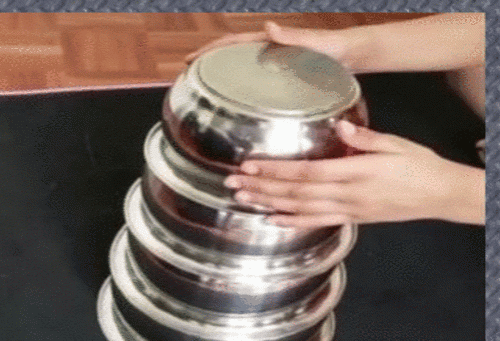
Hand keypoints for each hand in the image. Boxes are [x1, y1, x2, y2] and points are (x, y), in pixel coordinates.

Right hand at [186, 15, 483, 73]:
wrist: (356, 55)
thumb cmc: (338, 47)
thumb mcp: (316, 41)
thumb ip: (294, 35)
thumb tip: (270, 27)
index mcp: (271, 44)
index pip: (233, 44)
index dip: (210, 52)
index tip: (190, 62)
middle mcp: (269, 53)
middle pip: (231, 58)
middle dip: (209, 66)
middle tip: (189, 81)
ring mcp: (274, 66)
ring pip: (242, 72)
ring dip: (223, 80)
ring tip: (205, 97)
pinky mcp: (282, 80)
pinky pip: (256, 85)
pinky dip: (242, 92)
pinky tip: (237, 109)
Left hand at [224, 121, 484, 226]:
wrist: (439, 195)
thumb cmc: (417, 165)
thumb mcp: (395, 144)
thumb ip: (364, 138)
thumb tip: (338, 127)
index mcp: (354, 172)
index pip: (305, 172)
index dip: (275, 171)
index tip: (249, 166)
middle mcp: (345, 195)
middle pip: (295, 192)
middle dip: (261, 188)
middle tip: (231, 184)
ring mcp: (346, 210)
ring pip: (300, 209)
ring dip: (269, 204)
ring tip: (241, 200)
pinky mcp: (350, 219)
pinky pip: (316, 222)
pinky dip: (292, 223)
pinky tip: (272, 220)